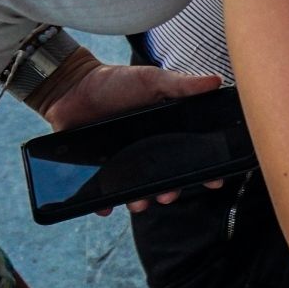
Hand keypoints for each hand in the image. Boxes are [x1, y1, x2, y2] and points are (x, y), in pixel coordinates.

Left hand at [40, 62, 225, 215]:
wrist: (72, 86)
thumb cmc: (115, 81)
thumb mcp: (151, 80)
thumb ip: (182, 84)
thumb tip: (216, 81)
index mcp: (166, 132)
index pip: (191, 155)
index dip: (205, 170)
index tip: (214, 180)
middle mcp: (148, 151)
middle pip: (166, 178)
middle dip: (170, 191)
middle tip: (167, 195)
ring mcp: (124, 162)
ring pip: (138, 189)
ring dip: (140, 201)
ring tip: (138, 203)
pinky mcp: (100, 169)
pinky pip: (105, 192)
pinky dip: (105, 204)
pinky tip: (105, 208)